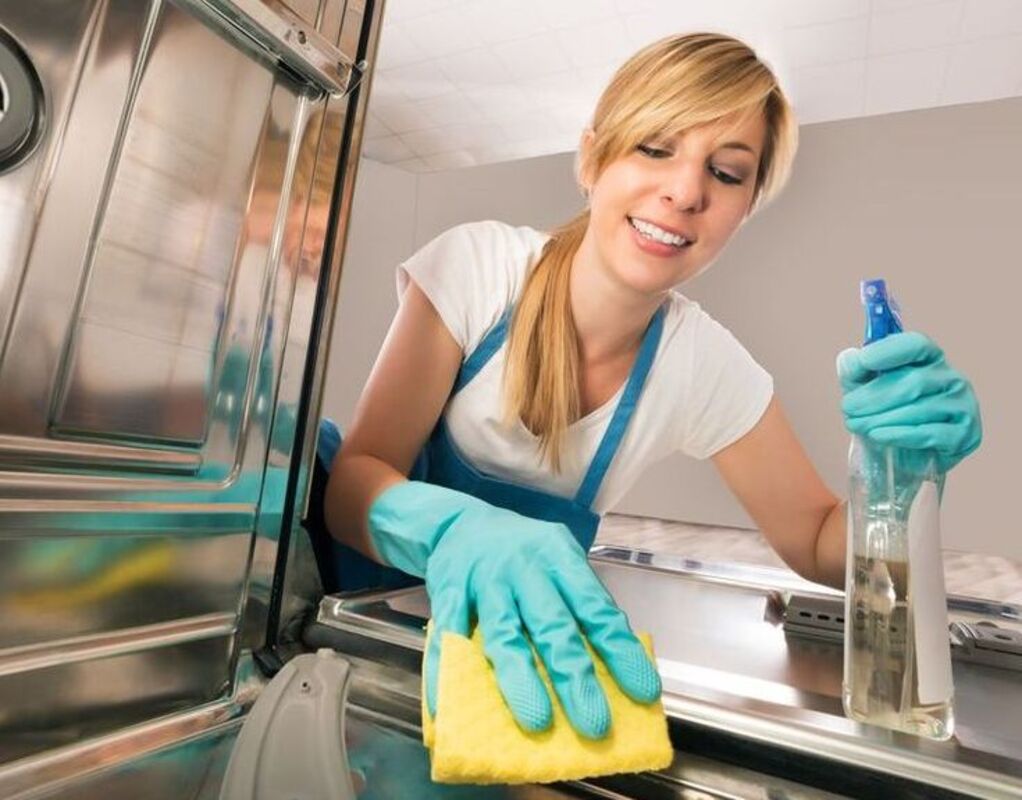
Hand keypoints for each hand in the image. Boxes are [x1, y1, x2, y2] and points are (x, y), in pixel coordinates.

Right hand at [423, 504, 660, 739]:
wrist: (460, 523)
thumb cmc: (522, 555)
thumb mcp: (557, 563)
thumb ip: (578, 609)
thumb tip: (611, 676)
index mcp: (561, 561)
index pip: (597, 609)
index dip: (621, 652)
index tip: (643, 692)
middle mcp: (526, 569)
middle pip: (553, 625)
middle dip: (575, 677)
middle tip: (594, 723)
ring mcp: (486, 581)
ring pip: (505, 633)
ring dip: (521, 678)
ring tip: (537, 720)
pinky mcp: (448, 591)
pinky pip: (449, 633)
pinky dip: (448, 670)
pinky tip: (451, 703)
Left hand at [836, 332, 981, 472]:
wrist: (904, 456)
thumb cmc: (885, 413)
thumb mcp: (864, 390)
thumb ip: (856, 373)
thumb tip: (850, 359)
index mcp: (930, 359)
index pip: (916, 345)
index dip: (890, 350)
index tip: (863, 360)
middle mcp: (952, 378)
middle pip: (914, 381)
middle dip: (874, 395)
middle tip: (847, 407)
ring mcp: (963, 406)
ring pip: (920, 408)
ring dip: (880, 418)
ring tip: (855, 424)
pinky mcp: (965, 435)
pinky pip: (929, 433)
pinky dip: (899, 434)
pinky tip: (877, 435)